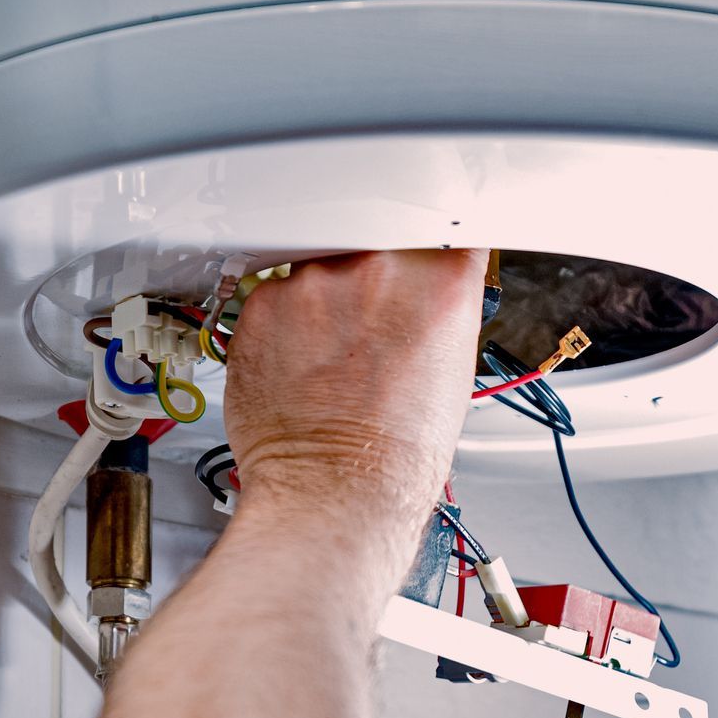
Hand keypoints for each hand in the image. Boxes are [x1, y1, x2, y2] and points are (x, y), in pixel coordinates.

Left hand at [224, 249, 485, 568]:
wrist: (337, 493)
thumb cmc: (399, 452)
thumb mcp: (454, 366)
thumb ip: (440, 304)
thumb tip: (427, 283)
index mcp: (439, 282)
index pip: (440, 225)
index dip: (432, 240)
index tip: (427, 253)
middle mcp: (376, 271)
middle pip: (375, 241)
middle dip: (374, 276)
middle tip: (376, 328)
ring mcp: (314, 285)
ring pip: (322, 266)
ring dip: (328, 298)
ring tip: (338, 355)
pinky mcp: (263, 306)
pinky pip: (277, 294)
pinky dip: (287, 322)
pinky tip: (303, 363)